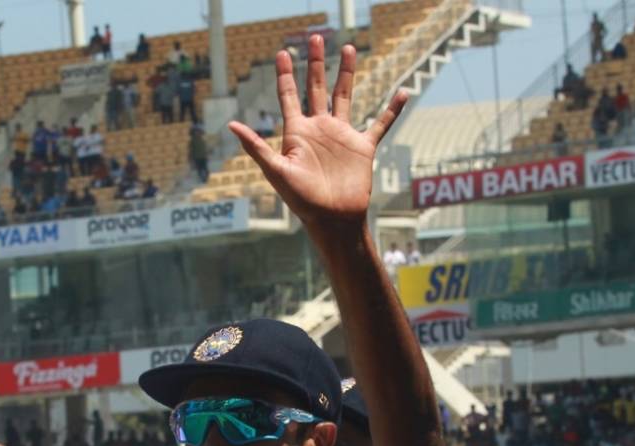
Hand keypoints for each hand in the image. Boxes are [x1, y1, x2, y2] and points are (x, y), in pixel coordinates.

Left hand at [227, 35, 405, 231]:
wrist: (332, 219)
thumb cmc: (301, 200)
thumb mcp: (276, 171)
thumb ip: (255, 146)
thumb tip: (231, 125)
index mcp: (297, 132)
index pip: (289, 96)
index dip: (286, 74)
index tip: (282, 52)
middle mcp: (319, 129)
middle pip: (317, 87)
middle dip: (316, 63)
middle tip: (315, 37)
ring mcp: (341, 135)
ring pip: (345, 95)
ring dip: (347, 73)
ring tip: (348, 49)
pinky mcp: (362, 147)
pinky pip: (380, 124)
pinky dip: (392, 109)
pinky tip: (403, 92)